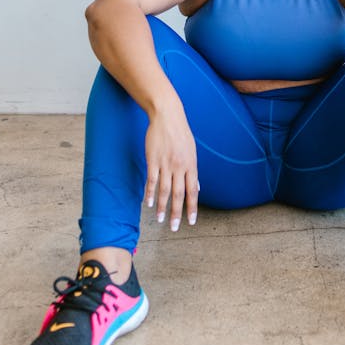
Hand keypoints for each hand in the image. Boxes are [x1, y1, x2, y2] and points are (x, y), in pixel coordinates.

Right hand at [144, 106, 198, 231]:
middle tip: (175, 228)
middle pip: (179, 194)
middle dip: (177, 213)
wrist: (167, 116)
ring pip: (164, 190)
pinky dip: (149, 193)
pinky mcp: (153, 160)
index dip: (192, 207)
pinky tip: (148, 203)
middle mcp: (179, 167)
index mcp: (191, 165)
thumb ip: (193, 171)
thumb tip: (197, 188)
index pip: (193, 191)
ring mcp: (166, 164)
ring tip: (160, 220)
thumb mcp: (192, 151)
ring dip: (162, 207)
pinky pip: (151, 180)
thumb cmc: (181, 134)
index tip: (191, 221)